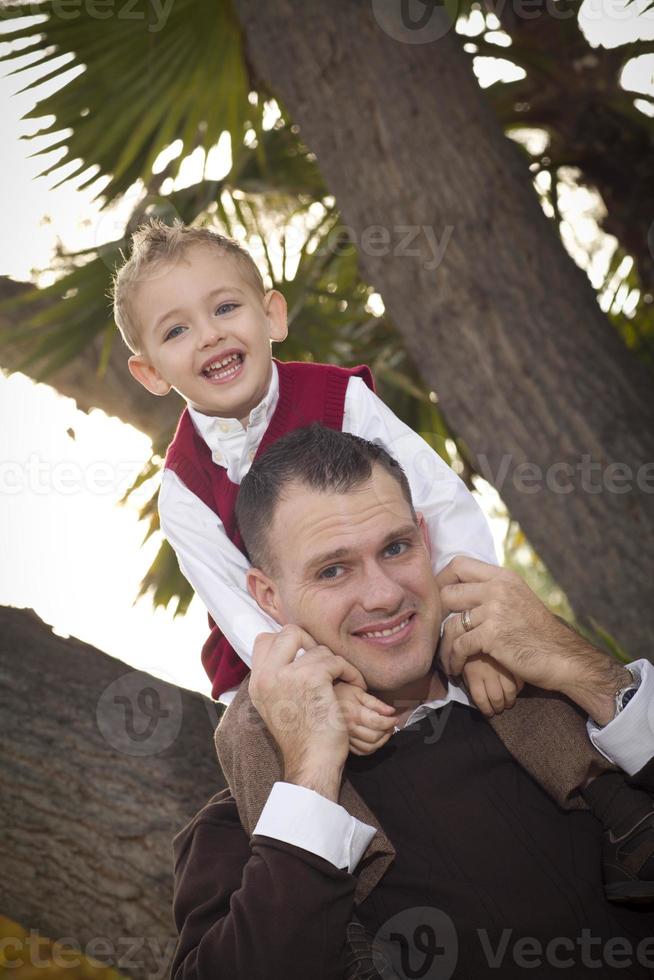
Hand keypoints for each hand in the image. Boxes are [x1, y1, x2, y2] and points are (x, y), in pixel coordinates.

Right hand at [249, 626, 365, 798]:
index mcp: (257, 682)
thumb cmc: (303, 738)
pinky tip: (355, 687)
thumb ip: (277, 679)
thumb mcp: (277, 705)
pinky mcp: (312, 677)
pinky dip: (350, 672)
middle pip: (290, 632)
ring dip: (336, 664)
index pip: (264, 640)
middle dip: (312, 642)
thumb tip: (291, 654)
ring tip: (343, 682)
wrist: (313, 762)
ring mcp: (288, 675)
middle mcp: (268, 675)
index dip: (288, 642)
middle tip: (324, 663)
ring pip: (319, 649)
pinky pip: (336, 660)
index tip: (306, 657)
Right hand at [333, 681, 397, 754]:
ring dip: (381, 741)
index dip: (390, 721)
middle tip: (391, 724)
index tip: (395, 718)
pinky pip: (361, 751)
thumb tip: (391, 711)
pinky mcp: (344, 742)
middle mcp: (349, 728)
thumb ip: (375, 703)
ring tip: (385, 731)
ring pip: (369, 747)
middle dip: (387, 731)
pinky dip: (371, 748)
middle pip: (375, 737)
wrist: (318, 698)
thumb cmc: (339, 691)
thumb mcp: (357, 691)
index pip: (378, 723)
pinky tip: (374, 739)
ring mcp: (345, 737)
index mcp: (353, 713)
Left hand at [437, 557, 630, 724]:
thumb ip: (494, 591)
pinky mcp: (493, 635)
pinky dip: (454, 659)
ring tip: (446, 658)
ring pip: (450, 623)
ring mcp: (495, 610)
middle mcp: (498, 588)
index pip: (459, 564)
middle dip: (437, 615)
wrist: (563, 657)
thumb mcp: (519, 599)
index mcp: (503, 577)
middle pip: (448, 591)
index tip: (438, 597)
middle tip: (437, 630)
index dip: (442, 579)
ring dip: (444, 645)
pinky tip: (456, 668)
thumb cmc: (539, 633)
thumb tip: (465, 590)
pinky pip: (459, 645)